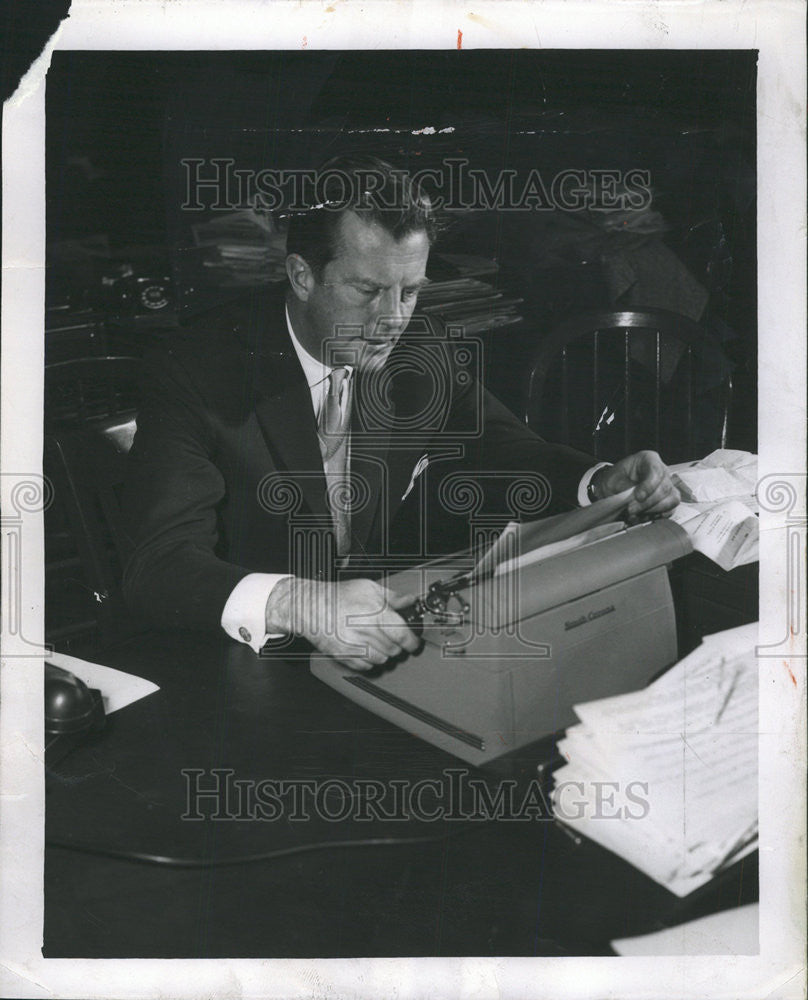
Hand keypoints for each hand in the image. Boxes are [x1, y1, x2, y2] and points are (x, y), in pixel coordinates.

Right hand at [266, 577, 420, 670]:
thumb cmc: (338, 596)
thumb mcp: (368, 588)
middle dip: (397, 644)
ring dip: (385, 652)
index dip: (412, 642)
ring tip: (378, 640)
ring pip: (383, 660)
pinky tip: (366, 647)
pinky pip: (367, 666)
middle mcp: (366, 632)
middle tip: (392, 635)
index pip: (403, 635)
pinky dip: (371, 660)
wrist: (311, 607)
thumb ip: (392, 597)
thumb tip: (410, 601)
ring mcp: (355, 647)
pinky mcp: (345, 657)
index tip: (414, 642)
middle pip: (394, 649)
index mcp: (376, 614)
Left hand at [592, 450, 679, 520]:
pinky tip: (644, 517)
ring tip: (637, 514)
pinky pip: (671, 509)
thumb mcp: (613, 481)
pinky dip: (658, 516)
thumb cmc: (614, 481)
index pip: (656, 471)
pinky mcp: (668, 500)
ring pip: (672, 499)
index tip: (638, 497)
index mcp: (648, 459)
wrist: (613, 491)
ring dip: (654, 510)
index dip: (649, 486)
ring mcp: (667, 485)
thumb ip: (624, 487)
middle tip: (632, 509)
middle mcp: (662, 470)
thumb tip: (633, 499)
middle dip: (648, 502)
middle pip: (665, 487)